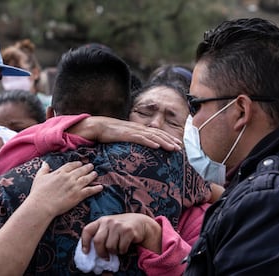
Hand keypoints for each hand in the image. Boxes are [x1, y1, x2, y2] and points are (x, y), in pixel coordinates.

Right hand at [28, 161, 102, 216]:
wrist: (42, 205)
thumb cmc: (38, 192)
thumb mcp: (39, 178)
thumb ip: (43, 169)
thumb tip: (45, 163)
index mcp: (60, 172)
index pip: (71, 165)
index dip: (77, 164)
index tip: (80, 163)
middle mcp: (69, 177)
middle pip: (81, 170)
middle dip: (87, 168)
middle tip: (91, 166)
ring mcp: (74, 186)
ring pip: (87, 179)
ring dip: (92, 176)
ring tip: (95, 174)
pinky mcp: (78, 195)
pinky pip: (90, 190)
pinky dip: (96, 188)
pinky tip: (100, 187)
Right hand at [67, 116, 181, 150]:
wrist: (98, 126)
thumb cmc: (110, 133)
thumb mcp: (125, 136)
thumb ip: (133, 140)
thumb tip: (140, 147)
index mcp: (139, 129)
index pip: (157, 133)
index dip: (168, 138)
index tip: (177, 144)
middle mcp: (138, 128)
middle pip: (158, 134)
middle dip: (170, 140)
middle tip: (180, 148)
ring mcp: (133, 131)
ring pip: (152, 136)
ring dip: (164, 142)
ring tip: (173, 148)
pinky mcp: (126, 134)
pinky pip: (140, 138)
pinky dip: (150, 142)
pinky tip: (157, 146)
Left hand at [81, 213, 161, 257]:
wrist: (140, 223)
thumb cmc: (122, 228)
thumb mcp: (109, 227)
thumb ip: (101, 234)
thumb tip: (90, 252)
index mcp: (101, 221)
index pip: (87, 230)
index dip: (84, 242)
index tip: (86, 252)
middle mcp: (108, 221)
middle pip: (98, 241)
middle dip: (101, 252)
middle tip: (105, 257)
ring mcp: (118, 225)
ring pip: (110, 247)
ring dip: (114, 251)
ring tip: (118, 247)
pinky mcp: (128, 231)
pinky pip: (121, 248)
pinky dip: (123, 251)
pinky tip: (125, 246)